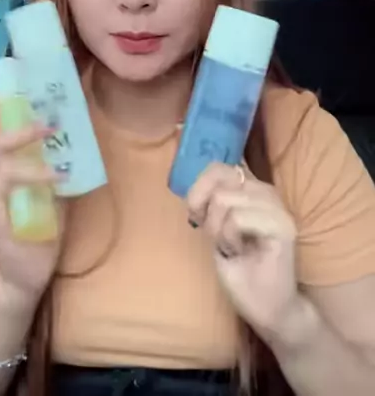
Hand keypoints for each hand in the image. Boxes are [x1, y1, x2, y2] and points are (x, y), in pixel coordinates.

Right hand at [0, 83, 65, 304]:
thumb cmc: (38, 233)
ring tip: (58, 171)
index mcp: (1, 174)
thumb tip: (71, 145)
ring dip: (31, 170)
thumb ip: (54, 174)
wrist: (25, 275)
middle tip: (49, 124)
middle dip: (23, 133)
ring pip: (2, 174)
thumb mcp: (52, 201)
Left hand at [187, 162, 299, 338]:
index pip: (217, 167)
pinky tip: (242, 253)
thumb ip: (212, 205)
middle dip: (208, 215)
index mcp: (252, 190)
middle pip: (218, 182)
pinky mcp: (283, 226)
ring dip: (219, 230)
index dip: (199, 189)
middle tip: (220, 240)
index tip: (197, 217)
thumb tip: (194, 187)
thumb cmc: (241, 271)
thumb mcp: (217, 230)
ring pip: (224, 199)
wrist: (268, 309)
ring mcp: (277, 207)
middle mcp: (267, 192)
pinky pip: (238, 219)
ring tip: (235, 249)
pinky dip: (230, 238)